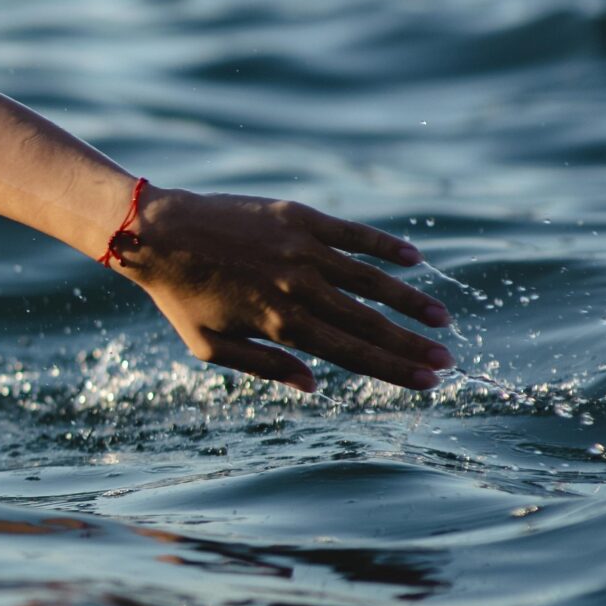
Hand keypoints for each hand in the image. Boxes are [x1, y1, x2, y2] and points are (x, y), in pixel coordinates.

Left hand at [112, 187, 451, 392]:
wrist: (157, 234)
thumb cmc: (181, 297)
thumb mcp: (211, 346)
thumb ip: (265, 368)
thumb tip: (314, 386)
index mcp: (279, 326)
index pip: (350, 354)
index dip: (392, 369)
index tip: (427, 381)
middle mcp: (298, 289)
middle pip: (369, 323)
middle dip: (412, 345)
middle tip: (448, 360)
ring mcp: (302, 251)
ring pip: (371, 281)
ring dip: (410, 300)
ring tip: (441, 318)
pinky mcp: (300, 219)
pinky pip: (355, 234)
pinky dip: (386, 247)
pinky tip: (414, 261)